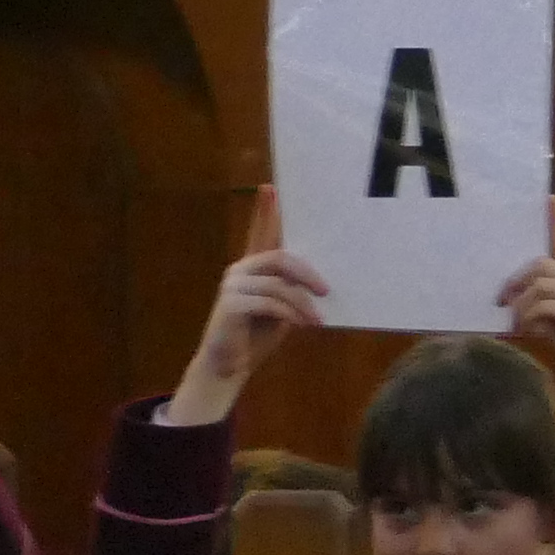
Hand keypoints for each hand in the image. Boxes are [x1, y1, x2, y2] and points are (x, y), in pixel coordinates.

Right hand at [169, 189, 330, 422]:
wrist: (228, 366)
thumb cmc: (256, 335)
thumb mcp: (282, 308)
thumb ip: (292, 289)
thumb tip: (320, 281)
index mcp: (252, 267)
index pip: (259, 232)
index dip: (265, 211)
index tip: (271, 188)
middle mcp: (240, 270)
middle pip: (280, 257)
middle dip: (308, 273)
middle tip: (326, 291)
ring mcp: (232, 285)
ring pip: (279, 284)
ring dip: (303, 303)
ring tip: (316, 320)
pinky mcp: (230, 304)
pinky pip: (271, 303)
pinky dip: (292, 314)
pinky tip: (302, 325)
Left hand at [499, 199, 554, 417]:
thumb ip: (545, 312)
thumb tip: (518, 310)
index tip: (551, 199)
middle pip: (543, 263)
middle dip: (517, 279)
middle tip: (502, 300)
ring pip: (540, 283)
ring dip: (521, 303)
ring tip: (515, 322)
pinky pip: (543, 304)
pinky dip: (529, 316)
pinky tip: (528, 330)